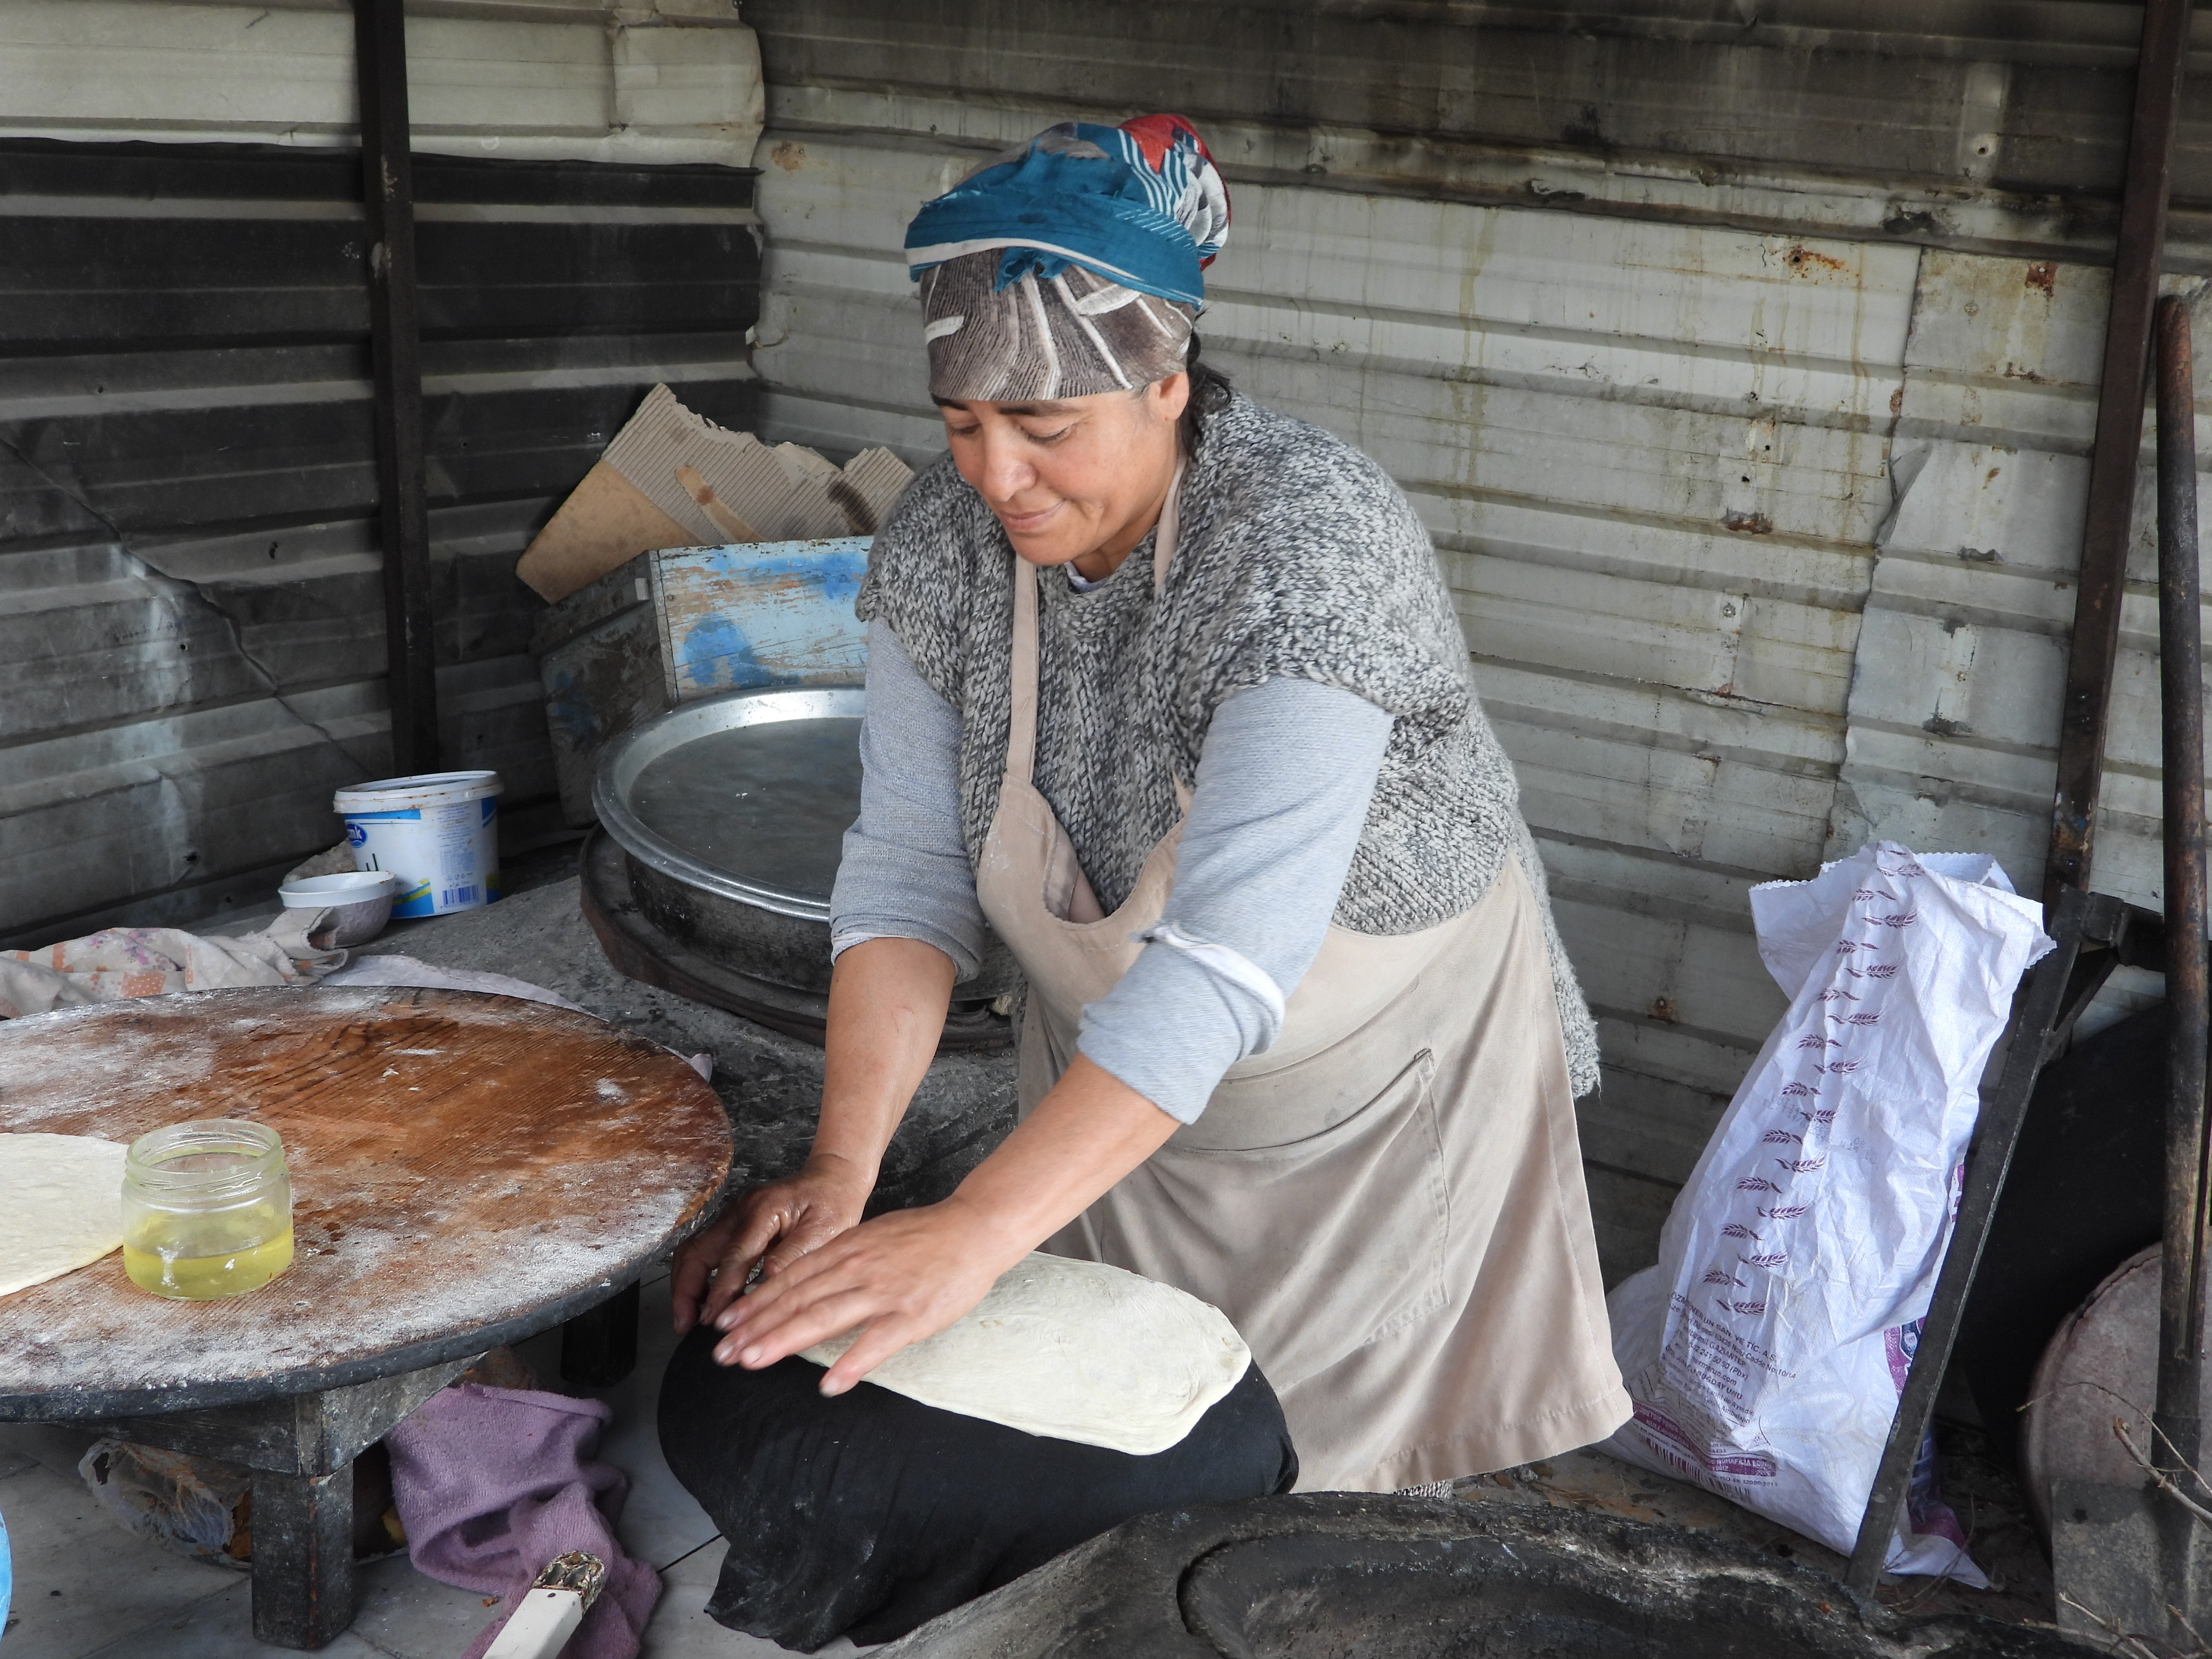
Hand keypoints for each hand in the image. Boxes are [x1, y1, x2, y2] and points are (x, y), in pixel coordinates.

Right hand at [670, 1156, 870, 1336]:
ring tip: (686, 1319)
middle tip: (684, 1323)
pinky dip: (698, 1278)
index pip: (734, 1256)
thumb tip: (766, 1281)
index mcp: (763, 1209)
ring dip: (686, 1285)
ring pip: (694, 1251)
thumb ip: (793, 1254)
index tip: (713, 1320)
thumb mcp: (824, 1230)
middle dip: (686, 1289)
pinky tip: (702, 1302)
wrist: (833, 1179)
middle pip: (697, 1250)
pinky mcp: (733, 1224)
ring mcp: (732, 1216)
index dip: (720, 1291)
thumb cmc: (832, 1203)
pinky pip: (705, 1252)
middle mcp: (740, 1210)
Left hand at [709, 1196, 1023, 1394]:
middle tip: (723, 1353)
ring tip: (753, 1361)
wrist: (974, 1228)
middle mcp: (857, 1269)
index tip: (725, 1325)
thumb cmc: (924, 1236)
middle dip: (756, 1327)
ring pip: (824, 1317)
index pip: (790, 1279)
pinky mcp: (912, 1315)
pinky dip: (851, 1364)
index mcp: (846, 1250)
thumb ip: (838, 1259)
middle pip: (797, 1300)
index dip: (755, 1304)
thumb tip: (802, 1283)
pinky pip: (876, 1343)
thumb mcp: (871, 1237)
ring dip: (784, 1339)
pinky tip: (830, 1384)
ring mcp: (884, 1292)